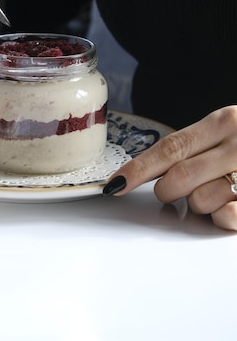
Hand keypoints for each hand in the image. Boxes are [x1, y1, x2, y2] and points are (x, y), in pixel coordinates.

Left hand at [103, 106, 236, 230]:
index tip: (115, 184)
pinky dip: (222, 217)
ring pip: (202, 203)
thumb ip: (193, 146)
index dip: (138, 169)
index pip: (169, 148)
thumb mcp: (227, 128)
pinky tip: (229, 206)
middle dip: (168, 191)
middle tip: (175, 189)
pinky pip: (229, 218)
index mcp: (224, 122)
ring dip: (200, 204)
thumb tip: (149, 171)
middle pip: (178, 179)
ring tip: (217, 190)